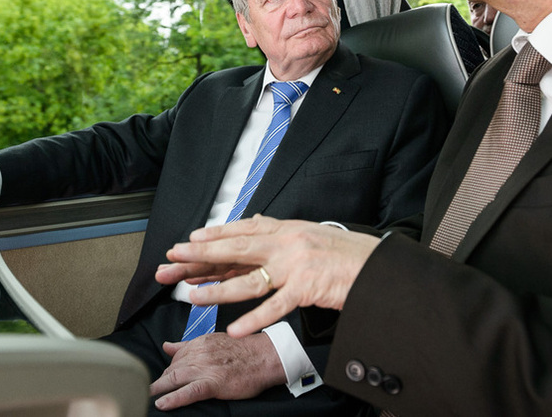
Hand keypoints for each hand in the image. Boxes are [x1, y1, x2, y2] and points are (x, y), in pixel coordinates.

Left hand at [150, 332, 284, 410]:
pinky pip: (189, 392)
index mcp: (199, 343)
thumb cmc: (243, 350)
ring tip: (145, 398)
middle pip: (172, 370)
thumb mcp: (213, 341)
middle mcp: (199, 354)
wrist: (266, 356)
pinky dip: (174, 398)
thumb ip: (188, 345)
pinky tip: (162, 404)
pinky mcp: (214, 382)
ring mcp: (206, 368)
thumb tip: (167, 346)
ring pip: (175, 379)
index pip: (175, 359)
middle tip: (149, 392)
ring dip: (158, 390)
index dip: (167, 372)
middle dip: (160, 382)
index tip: (161, 380)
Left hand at [157, 215, 379, 337]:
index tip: (187, 242)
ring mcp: (296, 265)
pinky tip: (236, 328)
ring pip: (249, 279)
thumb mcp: (310, 233)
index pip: (242, 232)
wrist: (377, 265)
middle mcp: (287, 243)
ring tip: (192, 298)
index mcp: (287, 229)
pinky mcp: (308, 288)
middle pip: (236, 250)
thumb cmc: (346, 253)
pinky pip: (277, 306)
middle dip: (201, 256)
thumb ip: (282, 231)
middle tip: (173, 260)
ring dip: (218, 290)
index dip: (212, 237)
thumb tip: (258, 222)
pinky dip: (255, 319)